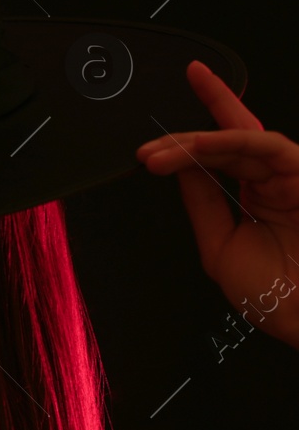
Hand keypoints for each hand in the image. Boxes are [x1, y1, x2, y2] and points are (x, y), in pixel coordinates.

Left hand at [136, 60, 298, 347]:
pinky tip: (196, 149)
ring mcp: (292, 174)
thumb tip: (182, 168)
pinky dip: (227, 142)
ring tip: (158, 155)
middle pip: (226, 140)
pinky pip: (265, 146)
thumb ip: (203, 203)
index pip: (222, 153)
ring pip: (239, 139)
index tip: (154, 136)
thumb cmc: (274, 293)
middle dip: (180, 142)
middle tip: (145, 152)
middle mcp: (276, 179)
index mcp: (259, 195)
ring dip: (194, 143)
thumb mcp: (220, 244)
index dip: (191, 136)